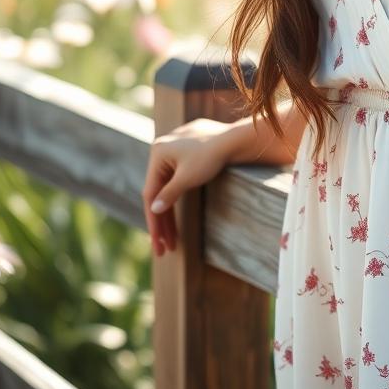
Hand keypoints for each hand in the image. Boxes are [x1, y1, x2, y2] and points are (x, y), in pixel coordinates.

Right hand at [143, 117, 235, 257]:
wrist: (237, 138)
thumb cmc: (212, 156)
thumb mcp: (187, 178)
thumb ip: (169, 194)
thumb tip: (154, 209)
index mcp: (157, 152)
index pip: (150, 194)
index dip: (154, 221)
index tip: (157, 244)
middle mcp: (163, 149)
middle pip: (159, 192)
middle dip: (162, 222)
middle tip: (164, 249)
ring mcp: (176, 149)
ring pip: (168, 187)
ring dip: (170, 213)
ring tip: (173, 240)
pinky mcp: (189, 151)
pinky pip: (177, 179)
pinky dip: (178, 197)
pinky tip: (177, 216)